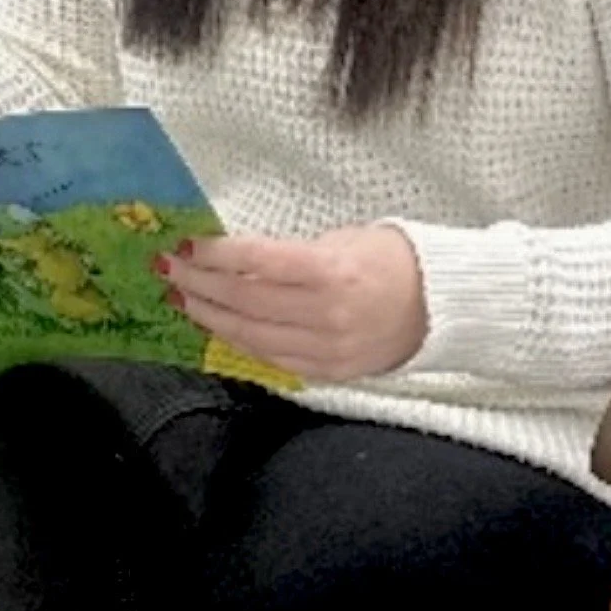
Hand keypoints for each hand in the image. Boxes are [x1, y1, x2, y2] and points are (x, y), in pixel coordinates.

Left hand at [157, 226, 427, 381]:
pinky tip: (217, 324)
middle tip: (170, 268)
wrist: (440, 306)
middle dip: (199, 284)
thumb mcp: (344, 237)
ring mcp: (325, 350)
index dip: (215, 254)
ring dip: (209, 315)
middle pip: (244, 300)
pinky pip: (270, 358)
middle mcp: (325, 314)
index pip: (257, 262)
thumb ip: (291, 253)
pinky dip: (239, 340)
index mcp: (331, 271)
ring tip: (182, 297)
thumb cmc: (390, 259)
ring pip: (249, 335)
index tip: (187, 244)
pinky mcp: (327, 373)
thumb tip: (236, 257)